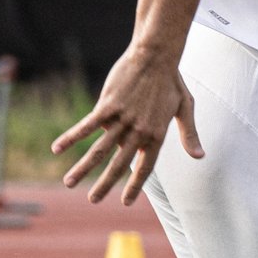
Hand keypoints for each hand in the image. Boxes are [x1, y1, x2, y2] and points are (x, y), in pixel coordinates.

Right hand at [51, 48, 203, 203]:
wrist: (156, 55)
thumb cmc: (171, 81)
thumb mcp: (186, 108)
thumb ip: (189, 134)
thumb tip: (200, 157)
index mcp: (157, 135)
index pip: (144, 168)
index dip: (135, 186)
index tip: (126, 202)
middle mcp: (139, 132)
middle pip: (119, 165)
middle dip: (104, 185)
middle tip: (93, 201)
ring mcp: (122, 119)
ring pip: (99, 150)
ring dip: (82, 169)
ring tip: (68, 183)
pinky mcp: (108, 106)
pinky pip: (86, 126)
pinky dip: (71, 138)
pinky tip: (57, 148)